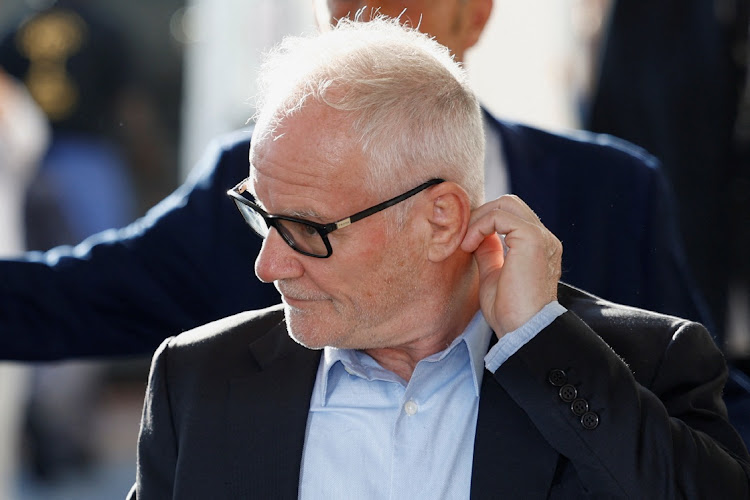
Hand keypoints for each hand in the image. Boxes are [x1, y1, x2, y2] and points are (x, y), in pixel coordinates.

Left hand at [461, 195, 561, 337]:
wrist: (523, 330)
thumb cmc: (509, 313)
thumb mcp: (493, 276)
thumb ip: (489, 253)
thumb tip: (477, 236)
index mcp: (538, 248)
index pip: (511, 217)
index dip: (484, 222)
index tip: (465, 242)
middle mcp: (544, 238)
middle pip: (509, 203)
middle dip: (480, 215)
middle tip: (462, 237)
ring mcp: (541, 237)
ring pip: (505, 203)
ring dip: (478, 219)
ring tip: (465, 242)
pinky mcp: (532, 238)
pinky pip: (499, 215)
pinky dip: (479, 226)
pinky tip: (469, 245)